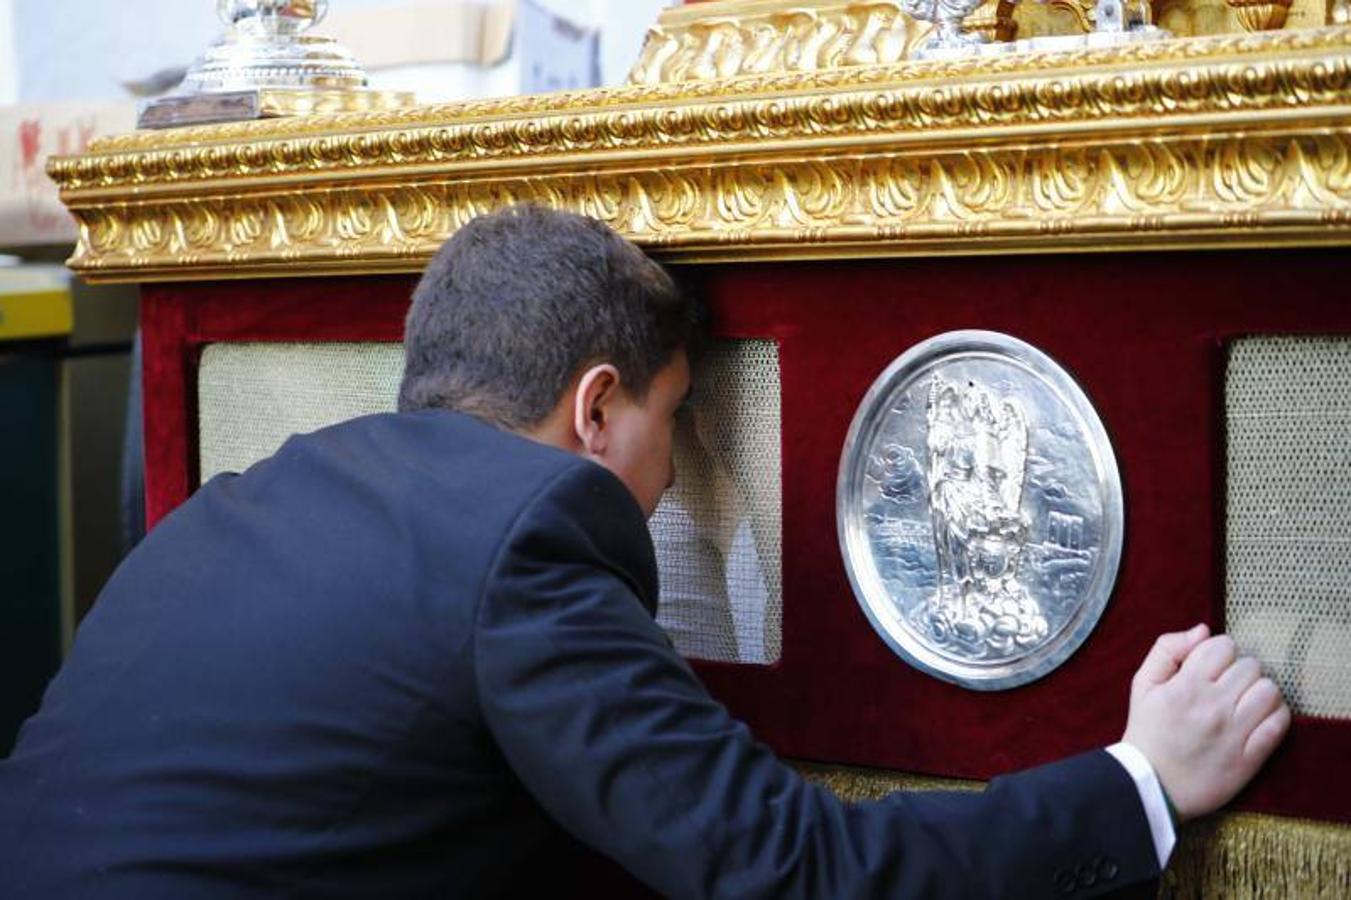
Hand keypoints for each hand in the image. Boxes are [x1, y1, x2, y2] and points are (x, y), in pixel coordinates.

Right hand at [1122, 624, 1290, 821]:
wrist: (1150, 785)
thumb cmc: (1147, 732)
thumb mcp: (1142, 685)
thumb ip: (1167, 649)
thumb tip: (1203, 629)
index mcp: (1186, 686)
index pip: (1223, 646)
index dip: (1218, 651)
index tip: (1211, 667)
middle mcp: (1213, 706)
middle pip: (1250, 666)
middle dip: (1239, 670)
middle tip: (1226, 686)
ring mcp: (1234, 733)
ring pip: (1269, 691)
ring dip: (1259, 691)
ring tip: (1244, 701)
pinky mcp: (1249, 758)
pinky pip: (1279, 724)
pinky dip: (1275, 715)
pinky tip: (1258, 718)